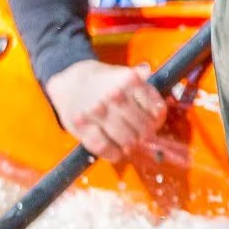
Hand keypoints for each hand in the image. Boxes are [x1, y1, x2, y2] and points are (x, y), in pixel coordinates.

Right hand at [45, 59, 168, 162]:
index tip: (155, 123)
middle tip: (143, 136)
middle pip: (143, 127)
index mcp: (130, 81)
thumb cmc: (105, 82)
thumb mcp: (126, 74)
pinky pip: (102, 146)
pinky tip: (117, 153)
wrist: (71, 82)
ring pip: (125, 139)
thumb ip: (143, 81)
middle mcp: (114, 95)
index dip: (158, 120)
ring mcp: (97, 111)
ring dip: (132, 145)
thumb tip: (152, 85)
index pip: (156, 109)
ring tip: (131, 144)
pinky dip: (113, 154)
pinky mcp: (81, 125)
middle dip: (145, 135)